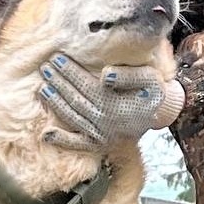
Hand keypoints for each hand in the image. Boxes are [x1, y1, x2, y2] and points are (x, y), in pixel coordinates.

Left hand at [38, 54, 184, 152]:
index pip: (88, 86)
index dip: (71, 72)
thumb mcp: (150, 79)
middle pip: (77, 100)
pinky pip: (78, 144)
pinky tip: (46, 135)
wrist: (160, 114)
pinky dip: (62, 140)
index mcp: (118, 105)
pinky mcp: (99, 145)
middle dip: (59, 83)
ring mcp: (102, 135)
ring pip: (73, 118)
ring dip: (55, 104)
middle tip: (45, 68)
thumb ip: (129, 76)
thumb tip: (104, 75)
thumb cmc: (152, 91)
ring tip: (42, 88)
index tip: (57, 58)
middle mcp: (107, 122)